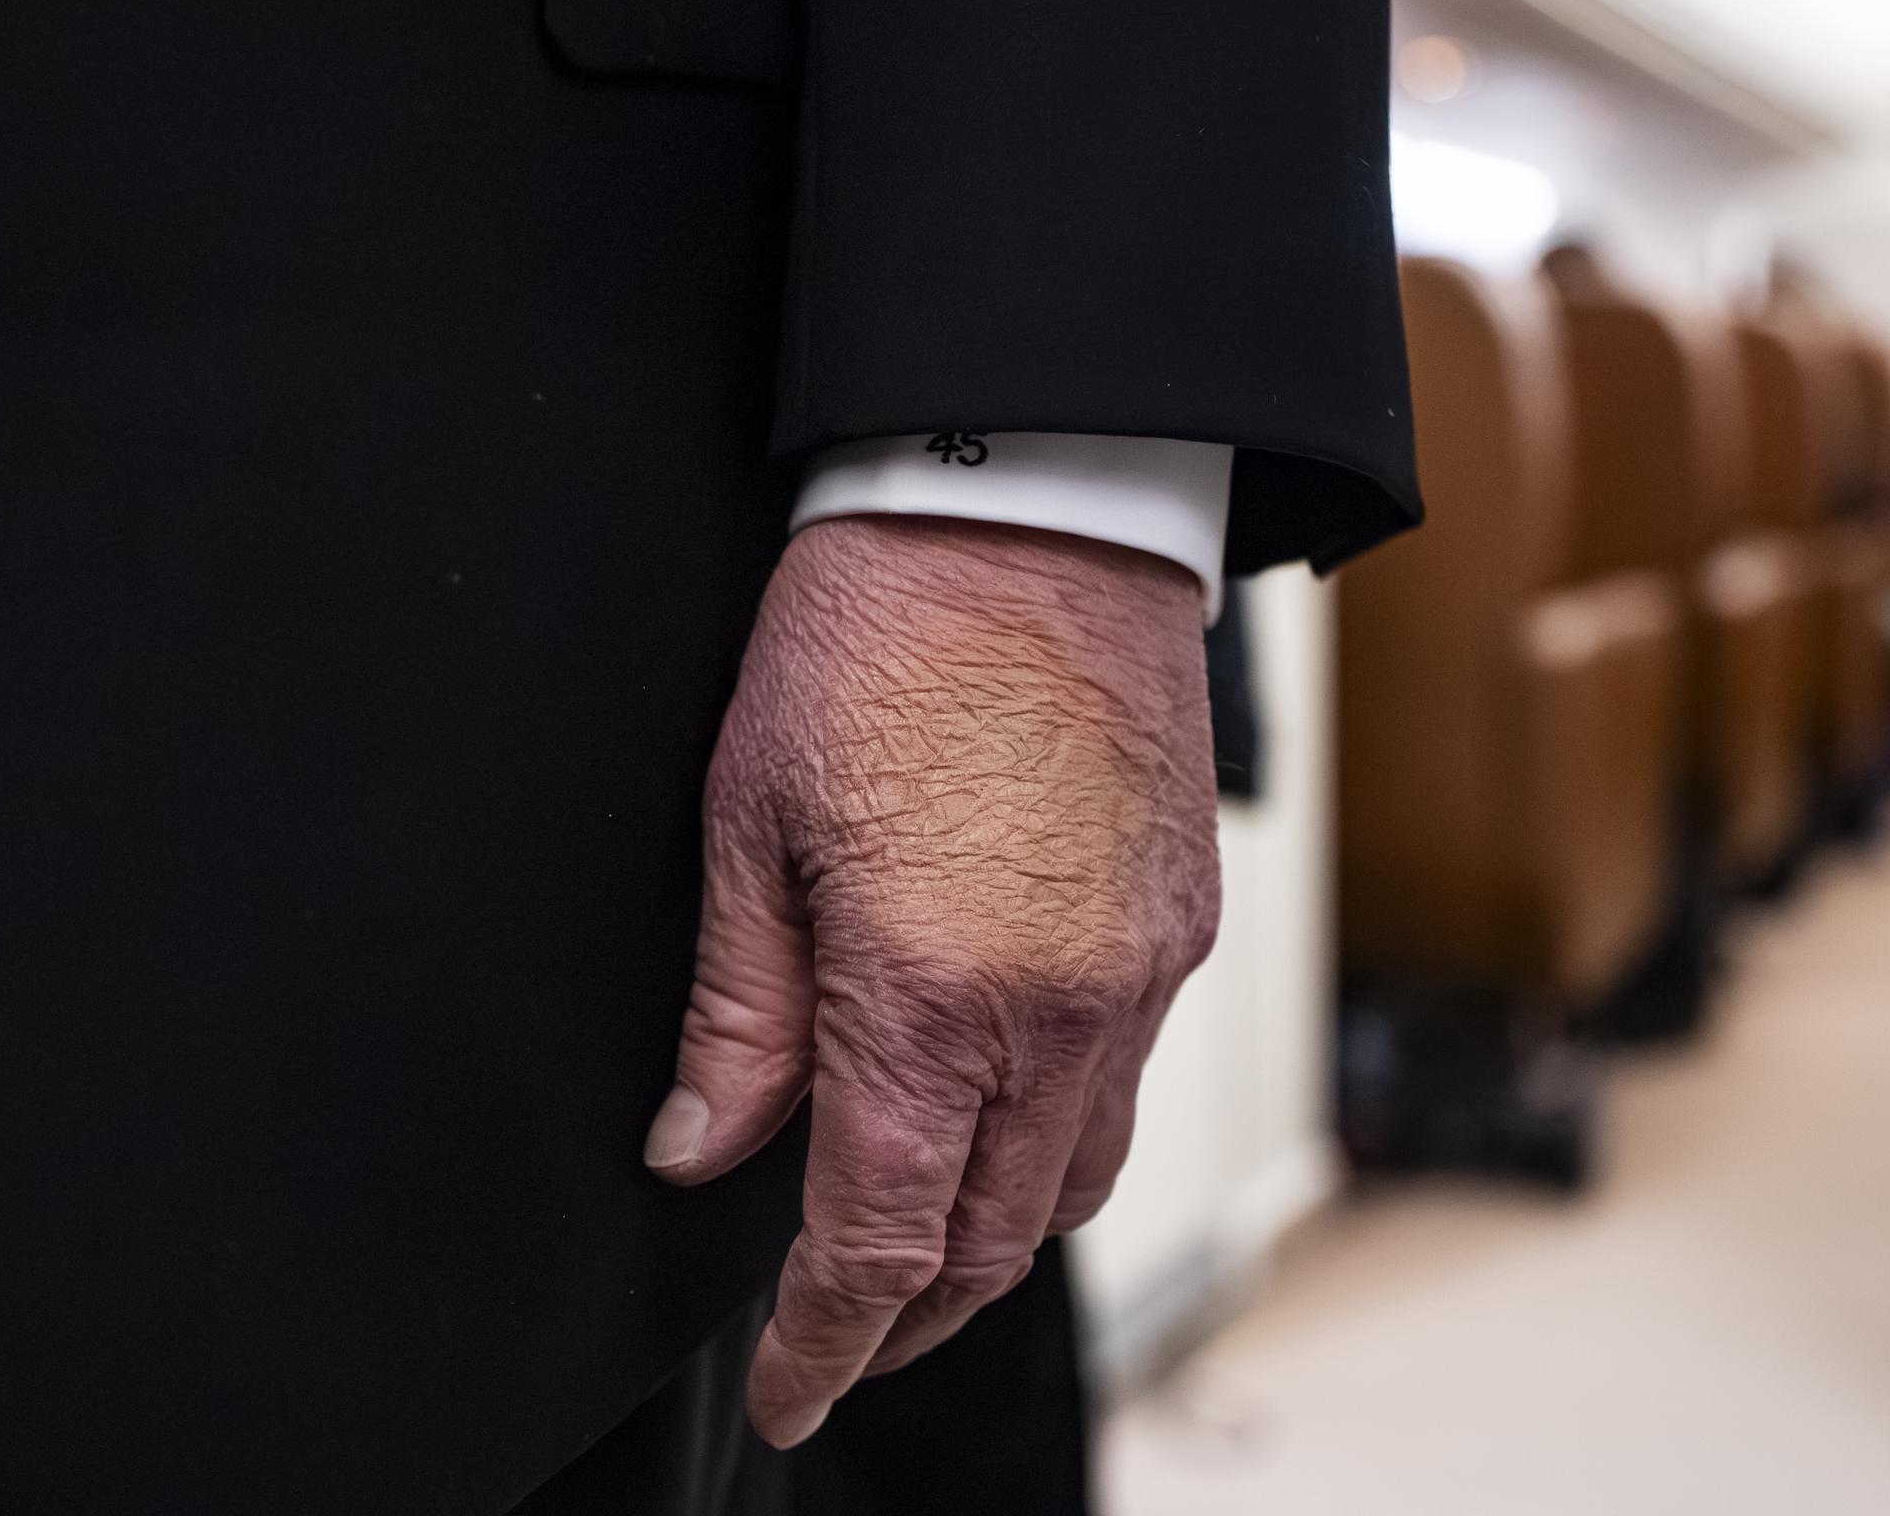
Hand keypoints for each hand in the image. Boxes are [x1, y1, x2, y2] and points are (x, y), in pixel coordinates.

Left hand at [645, 514, 1220, 1447]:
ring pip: (1076, 1178)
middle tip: (844, 1336)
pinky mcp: (1184, 925)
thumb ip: (741, 1011)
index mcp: (933, 993)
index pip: (882, 1239)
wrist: (1034, 504)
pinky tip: (999, 1105)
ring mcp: (1142, 973)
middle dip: (912, 1315)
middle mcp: (1062, 1009)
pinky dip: (1058, 1135)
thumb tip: (704, 1143)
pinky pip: (1128, 1083)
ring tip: (920, 1240)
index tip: (793, 1385)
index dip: (829, 1339)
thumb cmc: (881, 631)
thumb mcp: (751, 820)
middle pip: (995, 1239)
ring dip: (993, 1237)